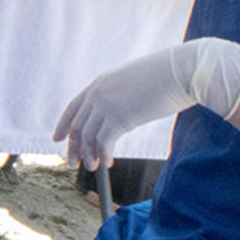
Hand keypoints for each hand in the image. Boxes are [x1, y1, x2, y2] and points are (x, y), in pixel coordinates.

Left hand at [54, 38, 239, 169]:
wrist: (181, 71)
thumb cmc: (166, 77)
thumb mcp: (134, 84)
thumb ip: (120, 97)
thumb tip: (118, 116)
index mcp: (100, 82)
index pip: (74, 106)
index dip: (63, 124)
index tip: (57, 138)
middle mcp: (98, 93)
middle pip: (77, 125)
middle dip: (74, 147)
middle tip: (73, 163)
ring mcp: (106, 105)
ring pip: (88, 136)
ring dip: (89, 155)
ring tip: (93, 167)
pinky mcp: (118, 118)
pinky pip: (103, 142)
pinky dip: (103, 155)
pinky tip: (108, 163)